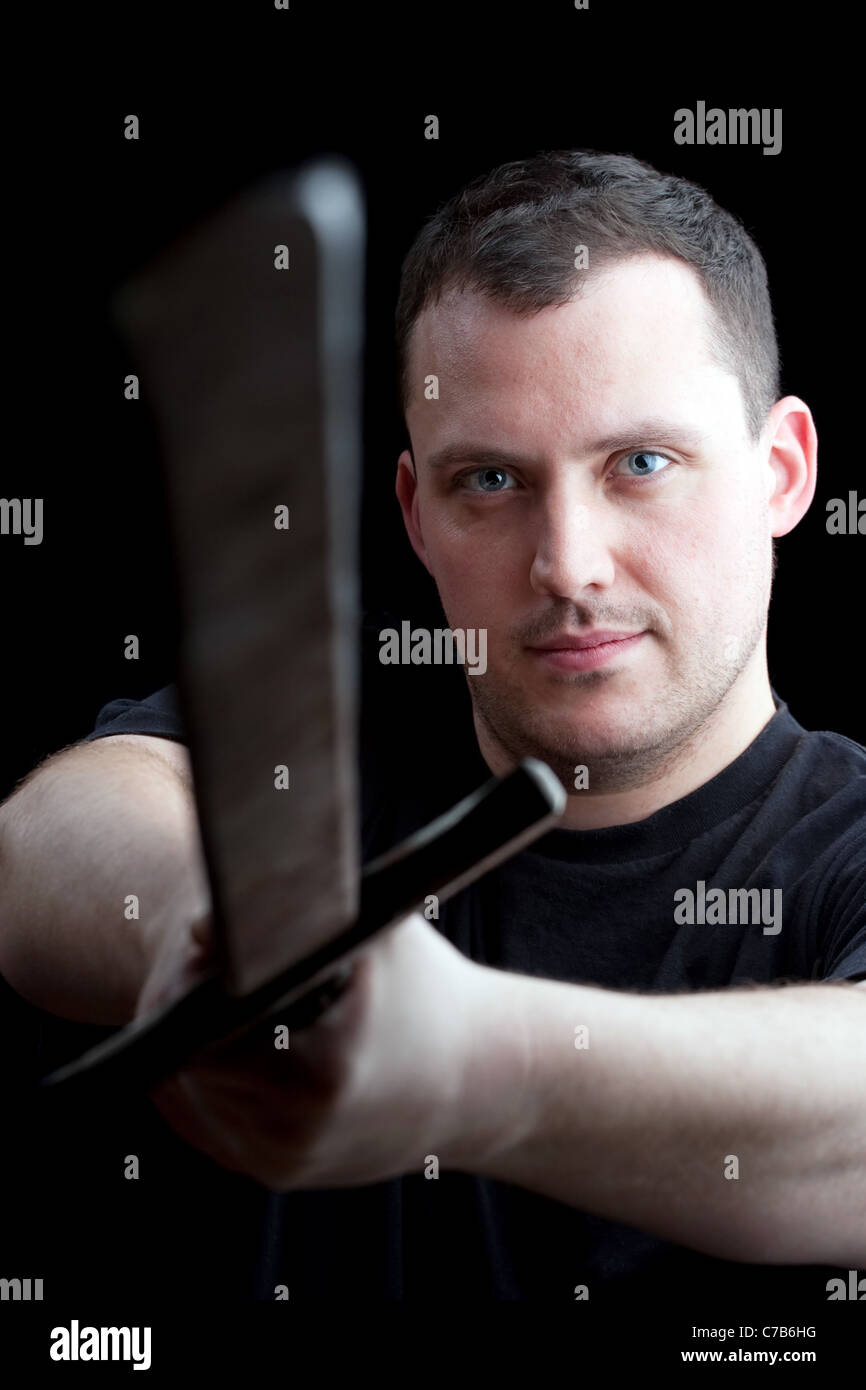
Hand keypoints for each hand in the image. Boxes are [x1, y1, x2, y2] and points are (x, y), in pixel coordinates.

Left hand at [134, 909, 523, 1190]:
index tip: (213, 953)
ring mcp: (283, 1156)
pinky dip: (209, 1085)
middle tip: (226, 973)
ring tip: (241, 1010)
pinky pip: (207, 1122)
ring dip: (196, 1049)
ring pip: (189, 1090)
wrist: (475, 1082)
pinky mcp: (276, 1173)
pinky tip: (240, 1051)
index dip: (197, 978)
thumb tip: (201, 927)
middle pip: (188, 1053)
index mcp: (324, 1062)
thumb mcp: (377, 931)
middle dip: (194, 1012)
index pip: (199, 1019)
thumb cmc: (426, 989)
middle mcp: (297, 1123)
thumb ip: (299, 912)